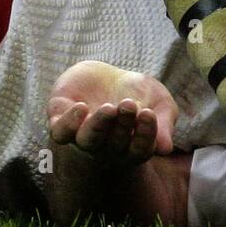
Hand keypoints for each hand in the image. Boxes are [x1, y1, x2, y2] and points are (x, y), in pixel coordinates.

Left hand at [47, 60, 177, 166]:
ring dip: (98, 126)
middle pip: (114, 145)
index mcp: (131, 147)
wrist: (106, 75)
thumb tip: (165, 149)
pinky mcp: (61, 120)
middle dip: (123, 124)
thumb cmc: (138, 91)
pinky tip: (82, 107)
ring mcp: (82, 134)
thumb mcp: (160, 102)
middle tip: (130, 103)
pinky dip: (69, 123)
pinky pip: (60, 133)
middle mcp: (106, 147)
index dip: (145, 135)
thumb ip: (164, 122)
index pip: (139, 151)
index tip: (148, 113)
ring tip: (109, 107)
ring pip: (87, 141)